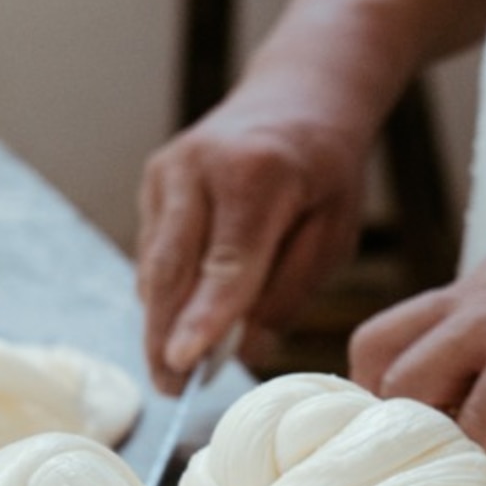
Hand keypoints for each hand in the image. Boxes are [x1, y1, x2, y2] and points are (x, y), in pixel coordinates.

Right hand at [137, 81, 374, 392]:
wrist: (299, 94)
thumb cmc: (326, 172)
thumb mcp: (331, 232)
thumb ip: (286, 291)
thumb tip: (241, 351)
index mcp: (256, 173)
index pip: (225, 262)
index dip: (204, 318)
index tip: (185, 364)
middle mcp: (199, 166)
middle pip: (173, 269)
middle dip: (167, 337)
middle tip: (172, 392)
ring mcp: (168, 170)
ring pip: (155, 265)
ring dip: (160, 321)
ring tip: (174, 372)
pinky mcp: (154, 180)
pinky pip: (154, 250)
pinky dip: (164, 291)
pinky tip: (179, 321)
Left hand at [350, 171, 485, 454]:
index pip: (404, 329)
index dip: (402, 384)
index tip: (431, 429)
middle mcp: (480, 292)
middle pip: (375, 350)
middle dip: (386, 409)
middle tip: (429, 455)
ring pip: (408, 383)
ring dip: (430, 436)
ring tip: (467, 470)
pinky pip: (481, 414)